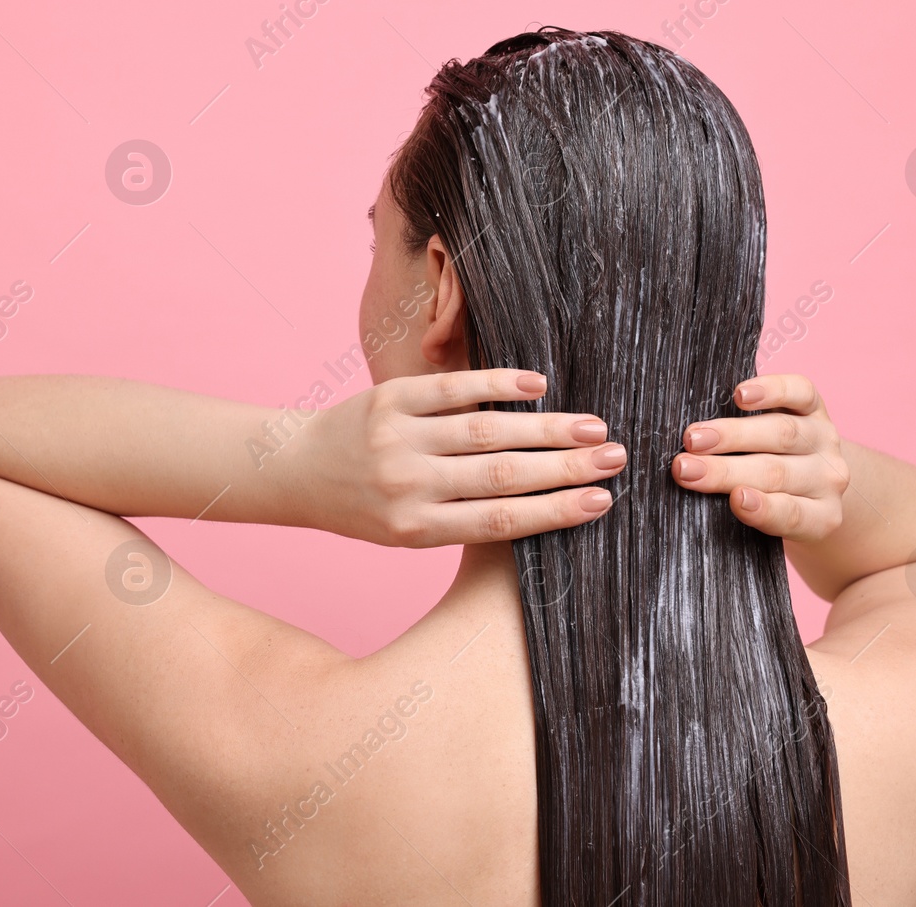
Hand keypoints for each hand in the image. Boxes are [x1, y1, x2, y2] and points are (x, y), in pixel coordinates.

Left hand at [299, 368, 625, 547]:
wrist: (298, 469)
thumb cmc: (367, 507)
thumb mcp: (409, 530)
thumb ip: (466, 516)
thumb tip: (549, 499)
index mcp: (415, 529)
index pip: (499, 521)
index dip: (554, 511)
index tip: (601, 501)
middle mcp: (406, 484)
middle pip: (500, 476)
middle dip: (565, 468)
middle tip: (616, 459)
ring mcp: (397, 437)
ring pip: (484, 431)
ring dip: (545, 428)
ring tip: (592, 427)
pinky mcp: (389, 397)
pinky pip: (451, 389)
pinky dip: (496, 384)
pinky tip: (537, 386)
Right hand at [670, 373, 848, 541]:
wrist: (812, 476)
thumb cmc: (774, 500)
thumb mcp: (766, 518)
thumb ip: (743, 509)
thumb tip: (696, 485)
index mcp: (820, 516)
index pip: (793, 515)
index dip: (765, 508)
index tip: (736, 498)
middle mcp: (828, 479)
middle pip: (776, 472)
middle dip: (725, 469)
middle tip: (684, 467)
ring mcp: (825, 441)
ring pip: (781, 434)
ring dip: (732, 434)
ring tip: (693, 438)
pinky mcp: (817, 407)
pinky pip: (800, 393)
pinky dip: (771, 391)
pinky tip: (741, 395)